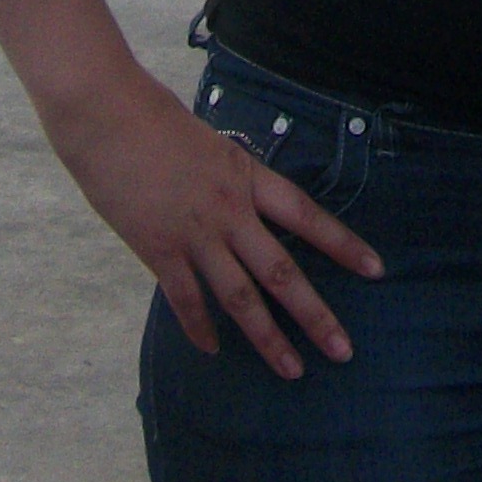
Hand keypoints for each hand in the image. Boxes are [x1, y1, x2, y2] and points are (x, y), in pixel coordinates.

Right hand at [40, 57, 381, 372]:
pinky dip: (200, 328)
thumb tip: (239, 209)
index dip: (343, 244)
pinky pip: (185, 299)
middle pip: (281, 271)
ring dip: (267, 337)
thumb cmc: (153, 118)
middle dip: (315, 314)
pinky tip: (213, 350)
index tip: (375, 270)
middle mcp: (229, 209)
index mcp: (246, 176)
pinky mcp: (157, 249)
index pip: (307, 215)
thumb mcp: (209, 144)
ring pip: (240, 297)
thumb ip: (227, 180)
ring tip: (291, 369)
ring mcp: (193, 233)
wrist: (105, 112)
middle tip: (343, 350)